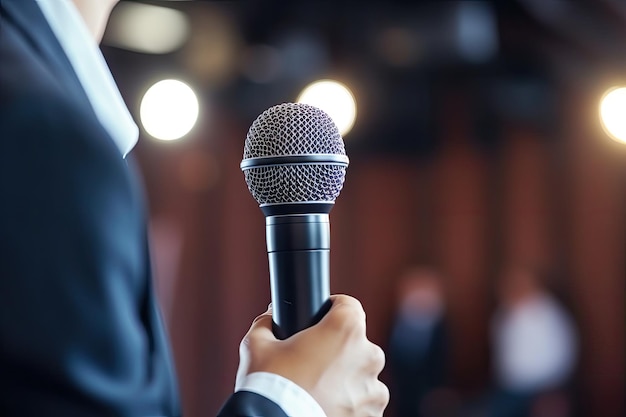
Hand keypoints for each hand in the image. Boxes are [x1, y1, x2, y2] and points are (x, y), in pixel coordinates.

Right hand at [236, 294, 388, 416]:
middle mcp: (368, 355)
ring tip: (319, 392)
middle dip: (338, 351)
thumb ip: (266, 324)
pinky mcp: (374, 416)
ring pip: (362, 377)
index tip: (320, 321)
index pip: (348, 305)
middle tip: (312, 365)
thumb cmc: (270, 387)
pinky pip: (365, 405)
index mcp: (346, 328)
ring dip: (347, 382)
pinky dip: (351, 407)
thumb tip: (269, 319)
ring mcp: (374, 389)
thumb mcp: (256, 345)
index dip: (332, 310)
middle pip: (356, 343)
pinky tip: (327, 408)